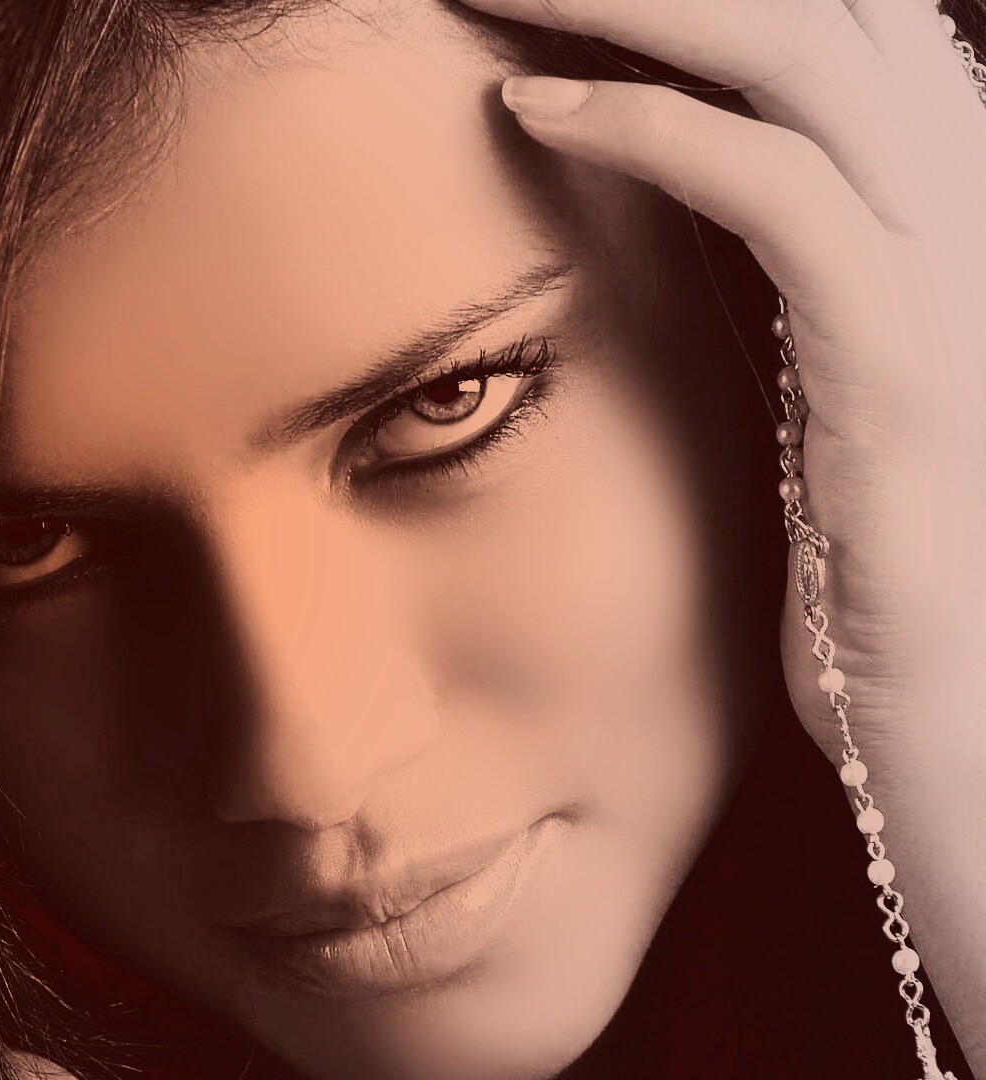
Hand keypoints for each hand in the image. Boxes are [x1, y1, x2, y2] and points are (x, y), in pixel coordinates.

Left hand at [448, 0, 985, 1066]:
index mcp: (935, 193)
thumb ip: (779, 256)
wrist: (960, 697)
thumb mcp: (821, 366)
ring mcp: (947, 264)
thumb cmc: (872, 544)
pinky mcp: (904, 349)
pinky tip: (526, 114)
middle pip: (809, 4)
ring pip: (796, 55)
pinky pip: (773, 187)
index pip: (823, 22)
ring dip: (625, 2)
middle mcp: (964, 196)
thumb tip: (658, 175)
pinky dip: (645, 131)